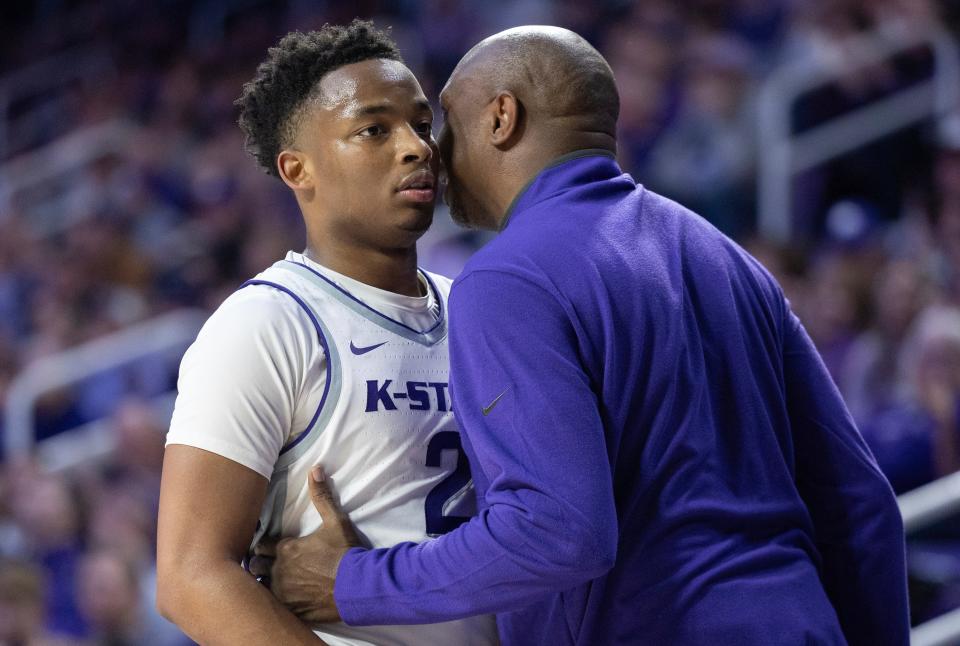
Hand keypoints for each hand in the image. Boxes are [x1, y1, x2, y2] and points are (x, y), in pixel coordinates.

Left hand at [249, 466, 362, 623]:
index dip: (263, 545)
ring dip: (263, 582)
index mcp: (286, 549)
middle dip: (259, 563)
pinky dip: (274, 601)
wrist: (358, 585)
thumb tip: (316, 468)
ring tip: (270, 580)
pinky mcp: (290, 609)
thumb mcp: (336, 521)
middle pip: (255, 565)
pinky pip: (272, 606)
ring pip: (259, 586)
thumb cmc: (345, 552)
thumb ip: (322, 496)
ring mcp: (283, 592)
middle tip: (266, 562)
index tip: (267, 546)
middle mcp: (279, 571)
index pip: (260, 545)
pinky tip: (281, 598)